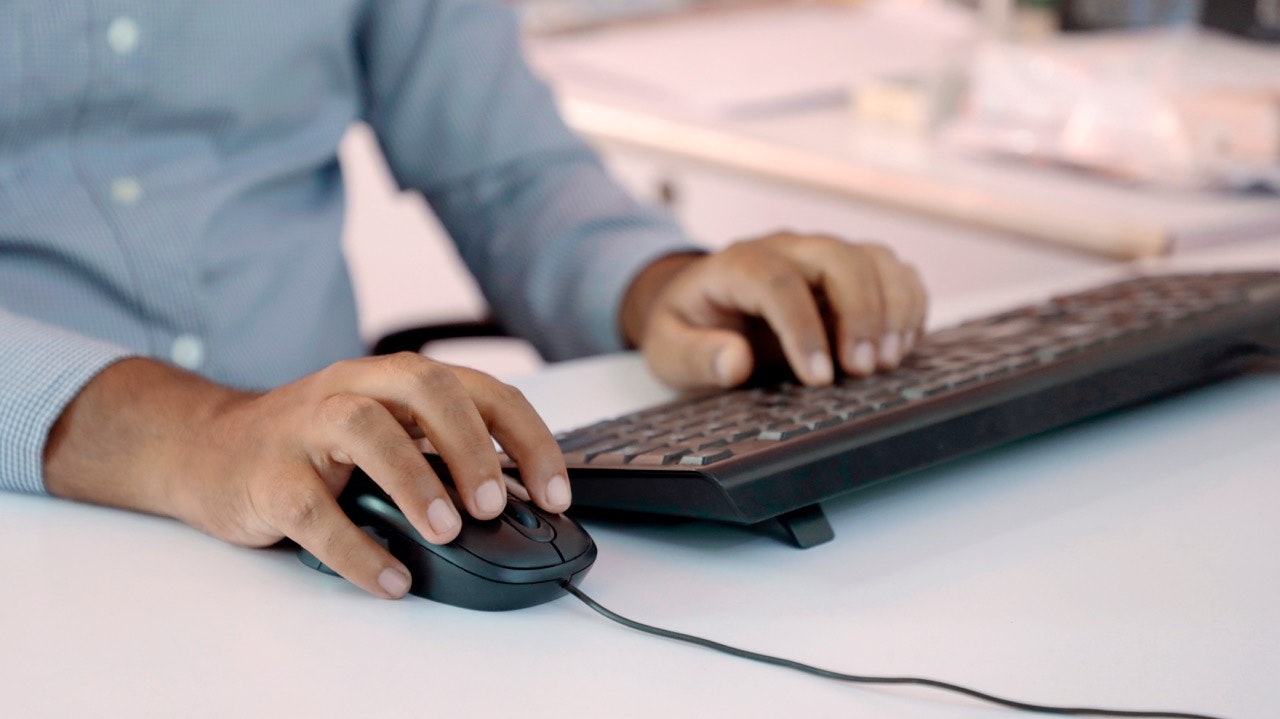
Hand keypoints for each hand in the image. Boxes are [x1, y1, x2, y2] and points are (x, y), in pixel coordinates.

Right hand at [44, 354, 568, 599]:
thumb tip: (518, 508)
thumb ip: (442, 456)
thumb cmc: (315, 447)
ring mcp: (307, 426)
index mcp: (398, 379)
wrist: (207, 449)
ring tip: (448, 531)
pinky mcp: (267, 475)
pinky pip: (314, 510)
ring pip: (367, 430)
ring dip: (416, 480)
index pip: (482, 388)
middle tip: (496, 504)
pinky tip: (390, 578)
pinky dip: (357, 549)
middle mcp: (356, 387)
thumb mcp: (387, 435)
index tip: (556, 492)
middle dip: (472, 444)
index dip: (527, 437)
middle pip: (426, 388)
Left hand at [622, 232, 926, 388]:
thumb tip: (734, 361)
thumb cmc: (688, 326)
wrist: (702, 305)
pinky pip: (895, 273)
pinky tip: (900, 346)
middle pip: (840, 259)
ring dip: (894, 309)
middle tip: (863, 370)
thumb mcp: (668, 348)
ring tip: (887, 362)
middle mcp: (788, 249)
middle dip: (861, 315)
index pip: (779, 283)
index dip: (804, 330)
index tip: (819, 378)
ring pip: (876, 259)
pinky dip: (909, 305)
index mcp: (739, 263)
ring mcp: (823, 256)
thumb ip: (695, 356)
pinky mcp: (851, 272)